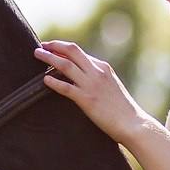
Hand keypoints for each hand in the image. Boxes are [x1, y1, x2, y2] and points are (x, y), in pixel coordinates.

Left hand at [35, 39, 154, 144]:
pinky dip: (53, 82)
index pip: (79, 52)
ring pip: (65, 65)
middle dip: (54, 46)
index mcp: (103, 67)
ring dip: (49, 58)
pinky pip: (66, 87)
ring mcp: (91, 85)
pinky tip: (45, 80)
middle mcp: (96, 72)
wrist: (133, 123)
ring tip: (37, 55)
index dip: (62, 48)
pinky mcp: (87, 99)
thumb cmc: (122, 108)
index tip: (51, 47)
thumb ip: (97, 77)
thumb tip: (81, 74)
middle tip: (40, 46)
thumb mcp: (111, 85)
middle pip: (71, 51)